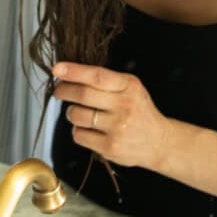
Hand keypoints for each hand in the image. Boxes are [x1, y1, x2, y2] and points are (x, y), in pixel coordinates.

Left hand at [52, 62, 169, 169]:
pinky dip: (78, 130)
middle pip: (83, 95)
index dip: (74, 71)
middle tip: (59, 91)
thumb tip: (69, 74)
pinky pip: (79, 135)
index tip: (57, 69)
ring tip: (80, 112)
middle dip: (64, 91)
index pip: (97, 76)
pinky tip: (89, 129)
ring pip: (77, 115)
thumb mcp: (130, 88)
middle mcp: (125, 106)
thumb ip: (105, 81)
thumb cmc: (139, 111)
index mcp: (129, 86)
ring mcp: (118, 128)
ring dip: (72, 112)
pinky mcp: (110, 147)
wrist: (159, 142)